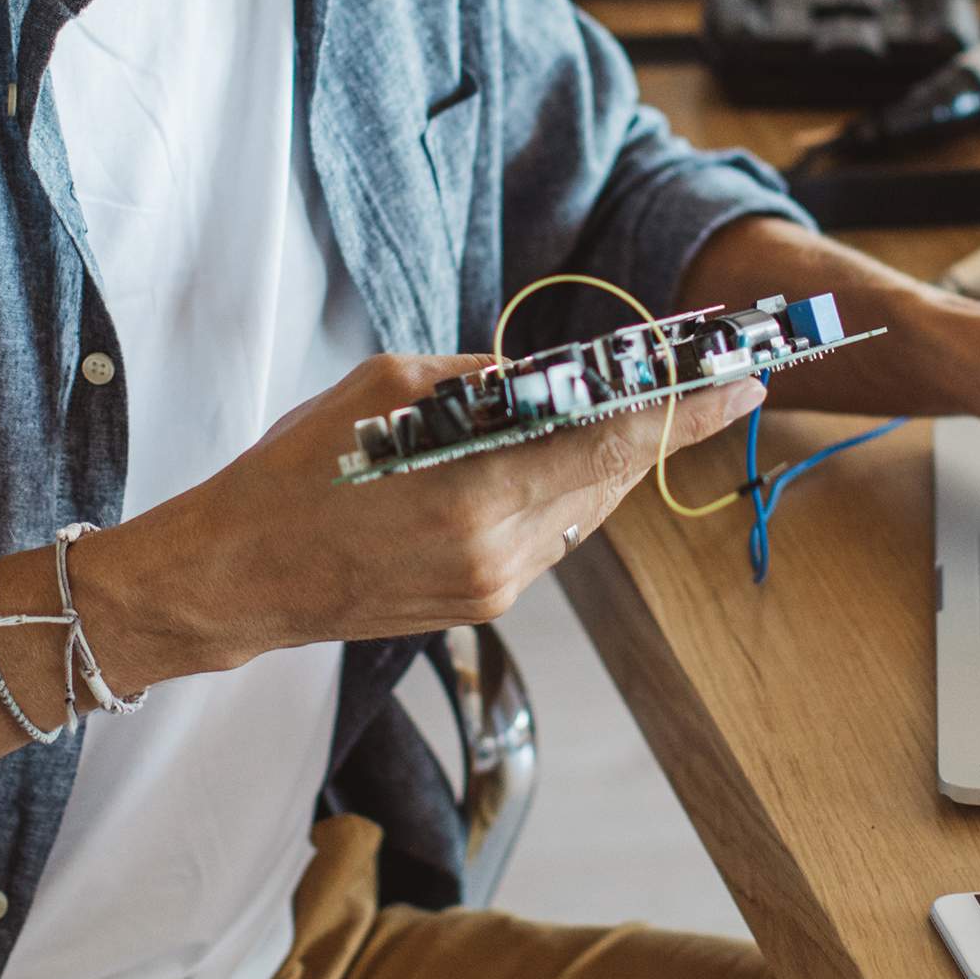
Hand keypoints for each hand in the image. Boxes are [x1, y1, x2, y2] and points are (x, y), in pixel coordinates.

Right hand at [78, 350, 769, 671]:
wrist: (239, 576)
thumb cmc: (295, 469)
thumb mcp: (387, 386)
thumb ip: (485, 381)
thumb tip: (557, 375)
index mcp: (476, 488)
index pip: (612, 442)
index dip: (685, 409)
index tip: (740, 379)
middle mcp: (500, 550)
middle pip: (613, 479)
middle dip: (662, 428)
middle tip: (714, 383)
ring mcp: (495, 586)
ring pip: (585, 510)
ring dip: (610, 460)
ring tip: (640, 412)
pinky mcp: (483, 603)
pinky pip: (550, 537)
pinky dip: (563, 491)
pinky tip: (560, 458)